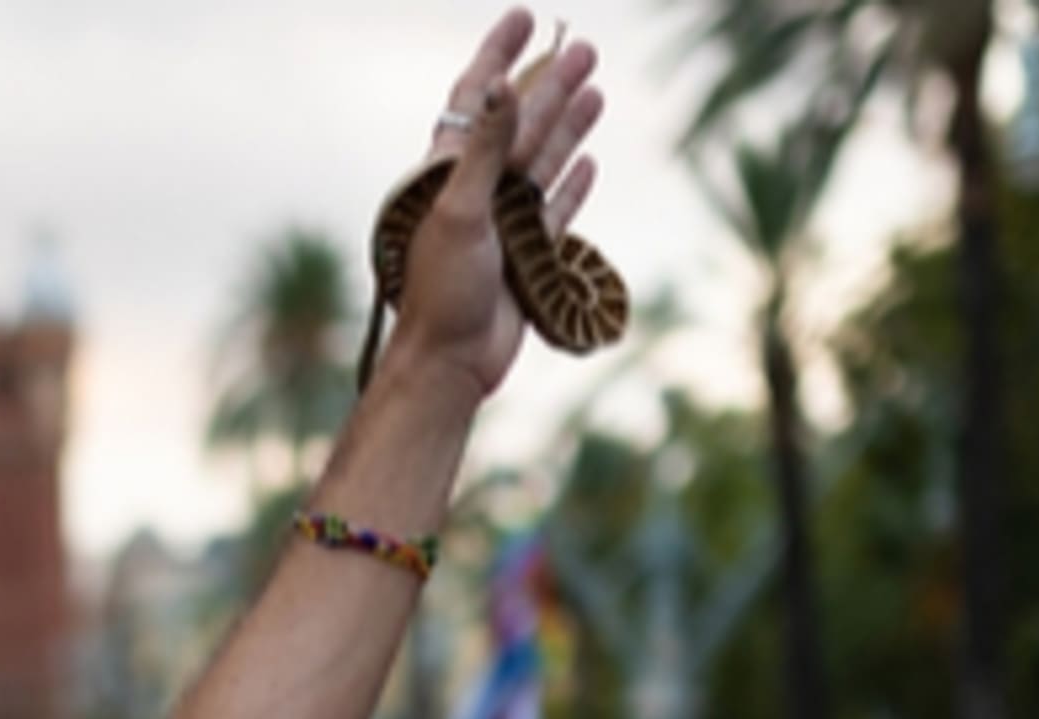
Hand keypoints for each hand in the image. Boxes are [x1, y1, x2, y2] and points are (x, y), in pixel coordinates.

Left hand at [389, 10, 608, 397]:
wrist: (450, 364)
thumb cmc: (442, 290)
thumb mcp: (461, 211)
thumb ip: (484, 149)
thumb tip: (501, 83)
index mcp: (447, 174)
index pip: (476, 99)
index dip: (498, 55)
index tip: (524, 17)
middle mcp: (475, 191)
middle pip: (520, 124)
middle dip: (550, 84)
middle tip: (584, 47)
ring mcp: (503, 223)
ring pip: (542, 161)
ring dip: (568, 125)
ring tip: (596, 88)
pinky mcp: (526, 257)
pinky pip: (554, 212)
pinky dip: (571, 186)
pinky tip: (589, 163)